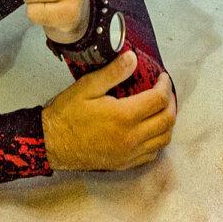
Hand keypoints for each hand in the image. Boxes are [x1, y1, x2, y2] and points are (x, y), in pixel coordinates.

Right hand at [41, 51, 176, 170]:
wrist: (51, 143)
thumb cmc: (66, 114)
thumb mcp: (86, 87)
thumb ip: (112, 73)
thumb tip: (133, 58)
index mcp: (124, 117)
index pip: (158, 100)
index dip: (165, 86)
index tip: (162, 77)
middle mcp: (131, 137)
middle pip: (167, 121)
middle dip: (171, 103)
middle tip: (165, 91)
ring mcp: (129, 153)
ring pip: (163, 139)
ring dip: (168, 122)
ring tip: (161, 109)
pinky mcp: (124, 163)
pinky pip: (152, 153)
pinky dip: (158, 140)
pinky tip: (150, 130)